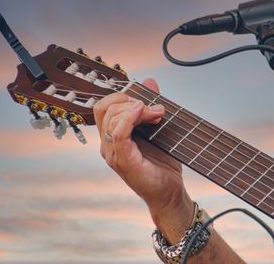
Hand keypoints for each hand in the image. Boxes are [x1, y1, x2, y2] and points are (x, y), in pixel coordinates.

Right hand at [93, 78, 193, 242]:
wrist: (170, 192)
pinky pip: (119, 133)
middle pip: (105, 108)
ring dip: (136, 109)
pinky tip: (143, 113)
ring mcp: (113, 154)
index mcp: (111, 136)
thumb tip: (149, 82)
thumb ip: (150, 105)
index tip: (144, 98)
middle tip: (154, 108)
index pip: (103, 107)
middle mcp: (107, 144)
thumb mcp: (157, 128)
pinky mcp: (123, 161)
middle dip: (129, 100)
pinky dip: (130, 118)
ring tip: (156, 114)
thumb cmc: (162, 165)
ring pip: (111, 118)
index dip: (121, 95)